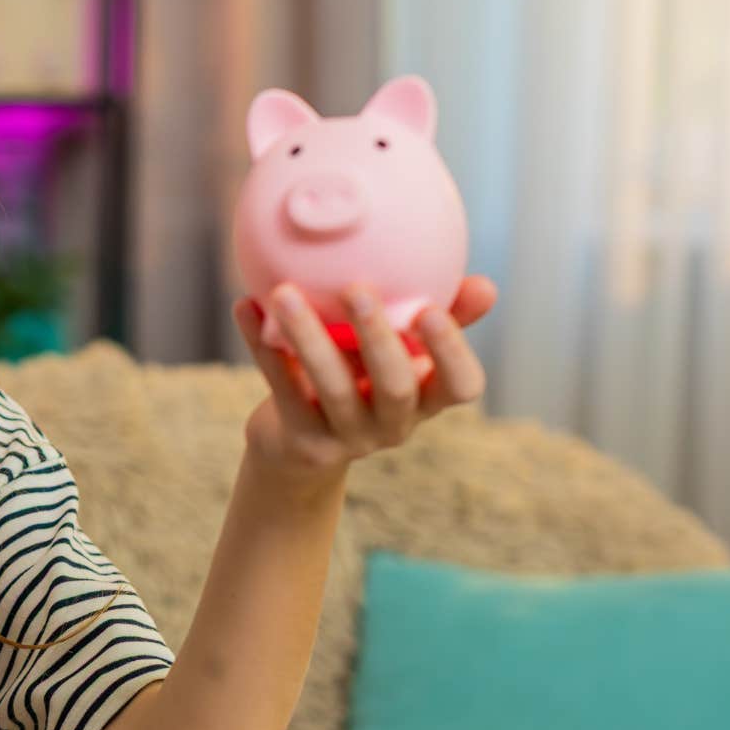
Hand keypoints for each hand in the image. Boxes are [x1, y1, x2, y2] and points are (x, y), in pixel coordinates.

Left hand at [231, 276, 497, 487]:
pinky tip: (245, 305)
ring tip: (283, 292)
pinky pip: (279, 386)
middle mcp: (393, 425)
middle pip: (394, 387)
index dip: (451, 353)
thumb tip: (485, 283)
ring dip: (307, 336)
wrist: (298, 445)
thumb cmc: (360, 379)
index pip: (461, 387)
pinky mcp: (301, 441)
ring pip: (330, 387)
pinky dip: (260, 343)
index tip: (432, 309)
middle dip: (378, 338)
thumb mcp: (398, 352)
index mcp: (427, 399)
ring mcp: (347, 437)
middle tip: (358, 289)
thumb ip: (437, 317)